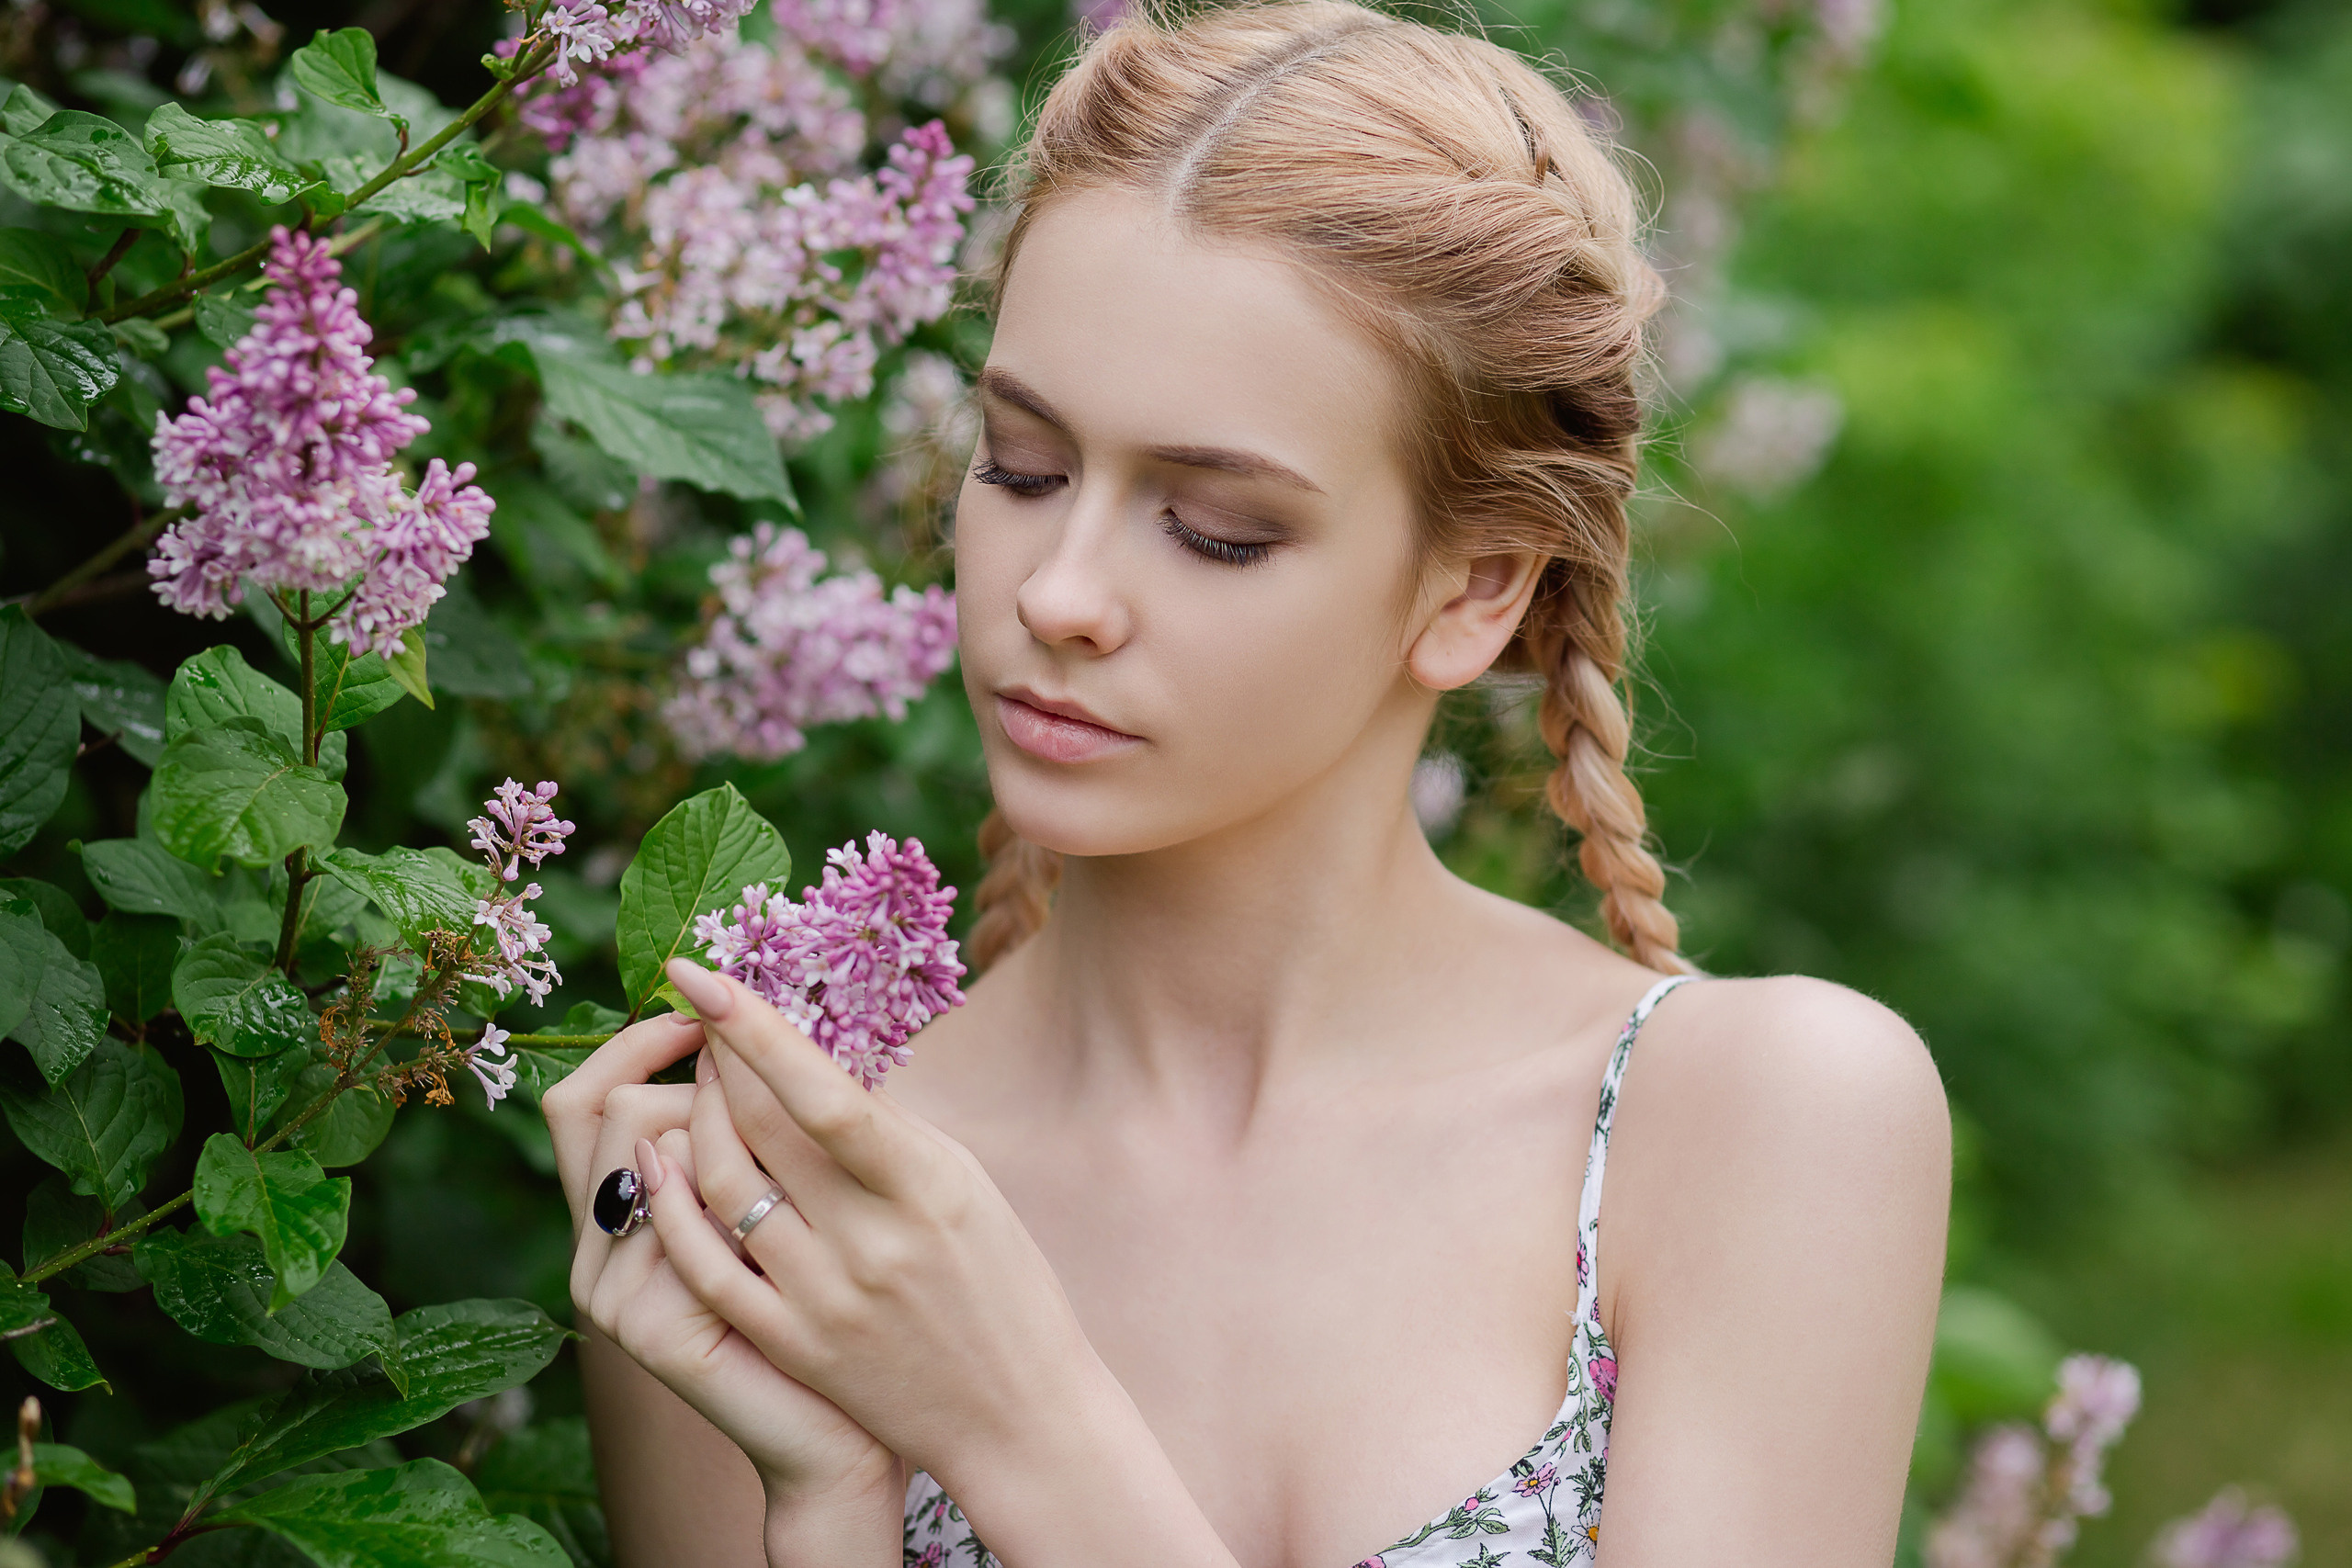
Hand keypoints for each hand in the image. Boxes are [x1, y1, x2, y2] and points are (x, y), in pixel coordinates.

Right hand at [544, 1016, 898, 1533]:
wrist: (841, 1432)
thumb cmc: (822, 1304)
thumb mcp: (772, 1205)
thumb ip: (743, 1138)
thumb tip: (747, 1033)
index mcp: (619, 1209)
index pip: (582, 1097)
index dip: (637, 1041)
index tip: (707, 1006)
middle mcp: (595, 1249)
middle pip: (612, 1109)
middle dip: (700, 1083)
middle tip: (766, 1088)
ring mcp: (614, 1294)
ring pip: (656, 1152)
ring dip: (734, 1137)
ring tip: (801, 1174)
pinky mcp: (655, 1331)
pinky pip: (686, 1225)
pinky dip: (744, 1200)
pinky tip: (798, 1217)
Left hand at [646, 962, 1121, 1509]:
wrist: (1018, 1415)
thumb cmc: (1003, 1280)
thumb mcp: (965, 1184)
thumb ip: (886, 1128)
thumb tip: (806, 1062)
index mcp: (927, 1186)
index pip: (822, 1092)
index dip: (753, 1027)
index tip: (700, 972)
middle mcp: (871, 1241)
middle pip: (760, 1128)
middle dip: (719, 1058)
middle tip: (705, 1013)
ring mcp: (825, 1298)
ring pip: (722, 1187)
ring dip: (694, 1118)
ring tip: (698, 1080)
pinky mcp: (793, 1343)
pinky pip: (706, 1264)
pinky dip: (673, 1202)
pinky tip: (657, 1159)